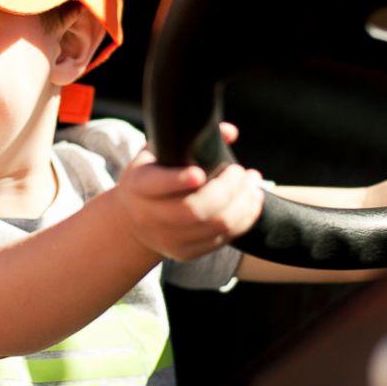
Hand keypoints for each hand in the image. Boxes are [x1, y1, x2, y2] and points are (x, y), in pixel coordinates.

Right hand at [116, 124, 264, 261]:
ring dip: (243, 203)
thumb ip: (188, 138)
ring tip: (253, 183)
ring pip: (216, 225)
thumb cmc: (152, 176)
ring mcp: (168, 239)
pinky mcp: (186, 253)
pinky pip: (223, 239)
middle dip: (227, 189)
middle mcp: (150, 216)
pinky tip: (252, 201)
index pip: (156, 185)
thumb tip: (230, 132)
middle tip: (242, 171)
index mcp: (139, 186)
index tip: (200, 173)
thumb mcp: (158, 152)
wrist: (133, 222)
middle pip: (194, 209)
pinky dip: (244, 219)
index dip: (178, 180)